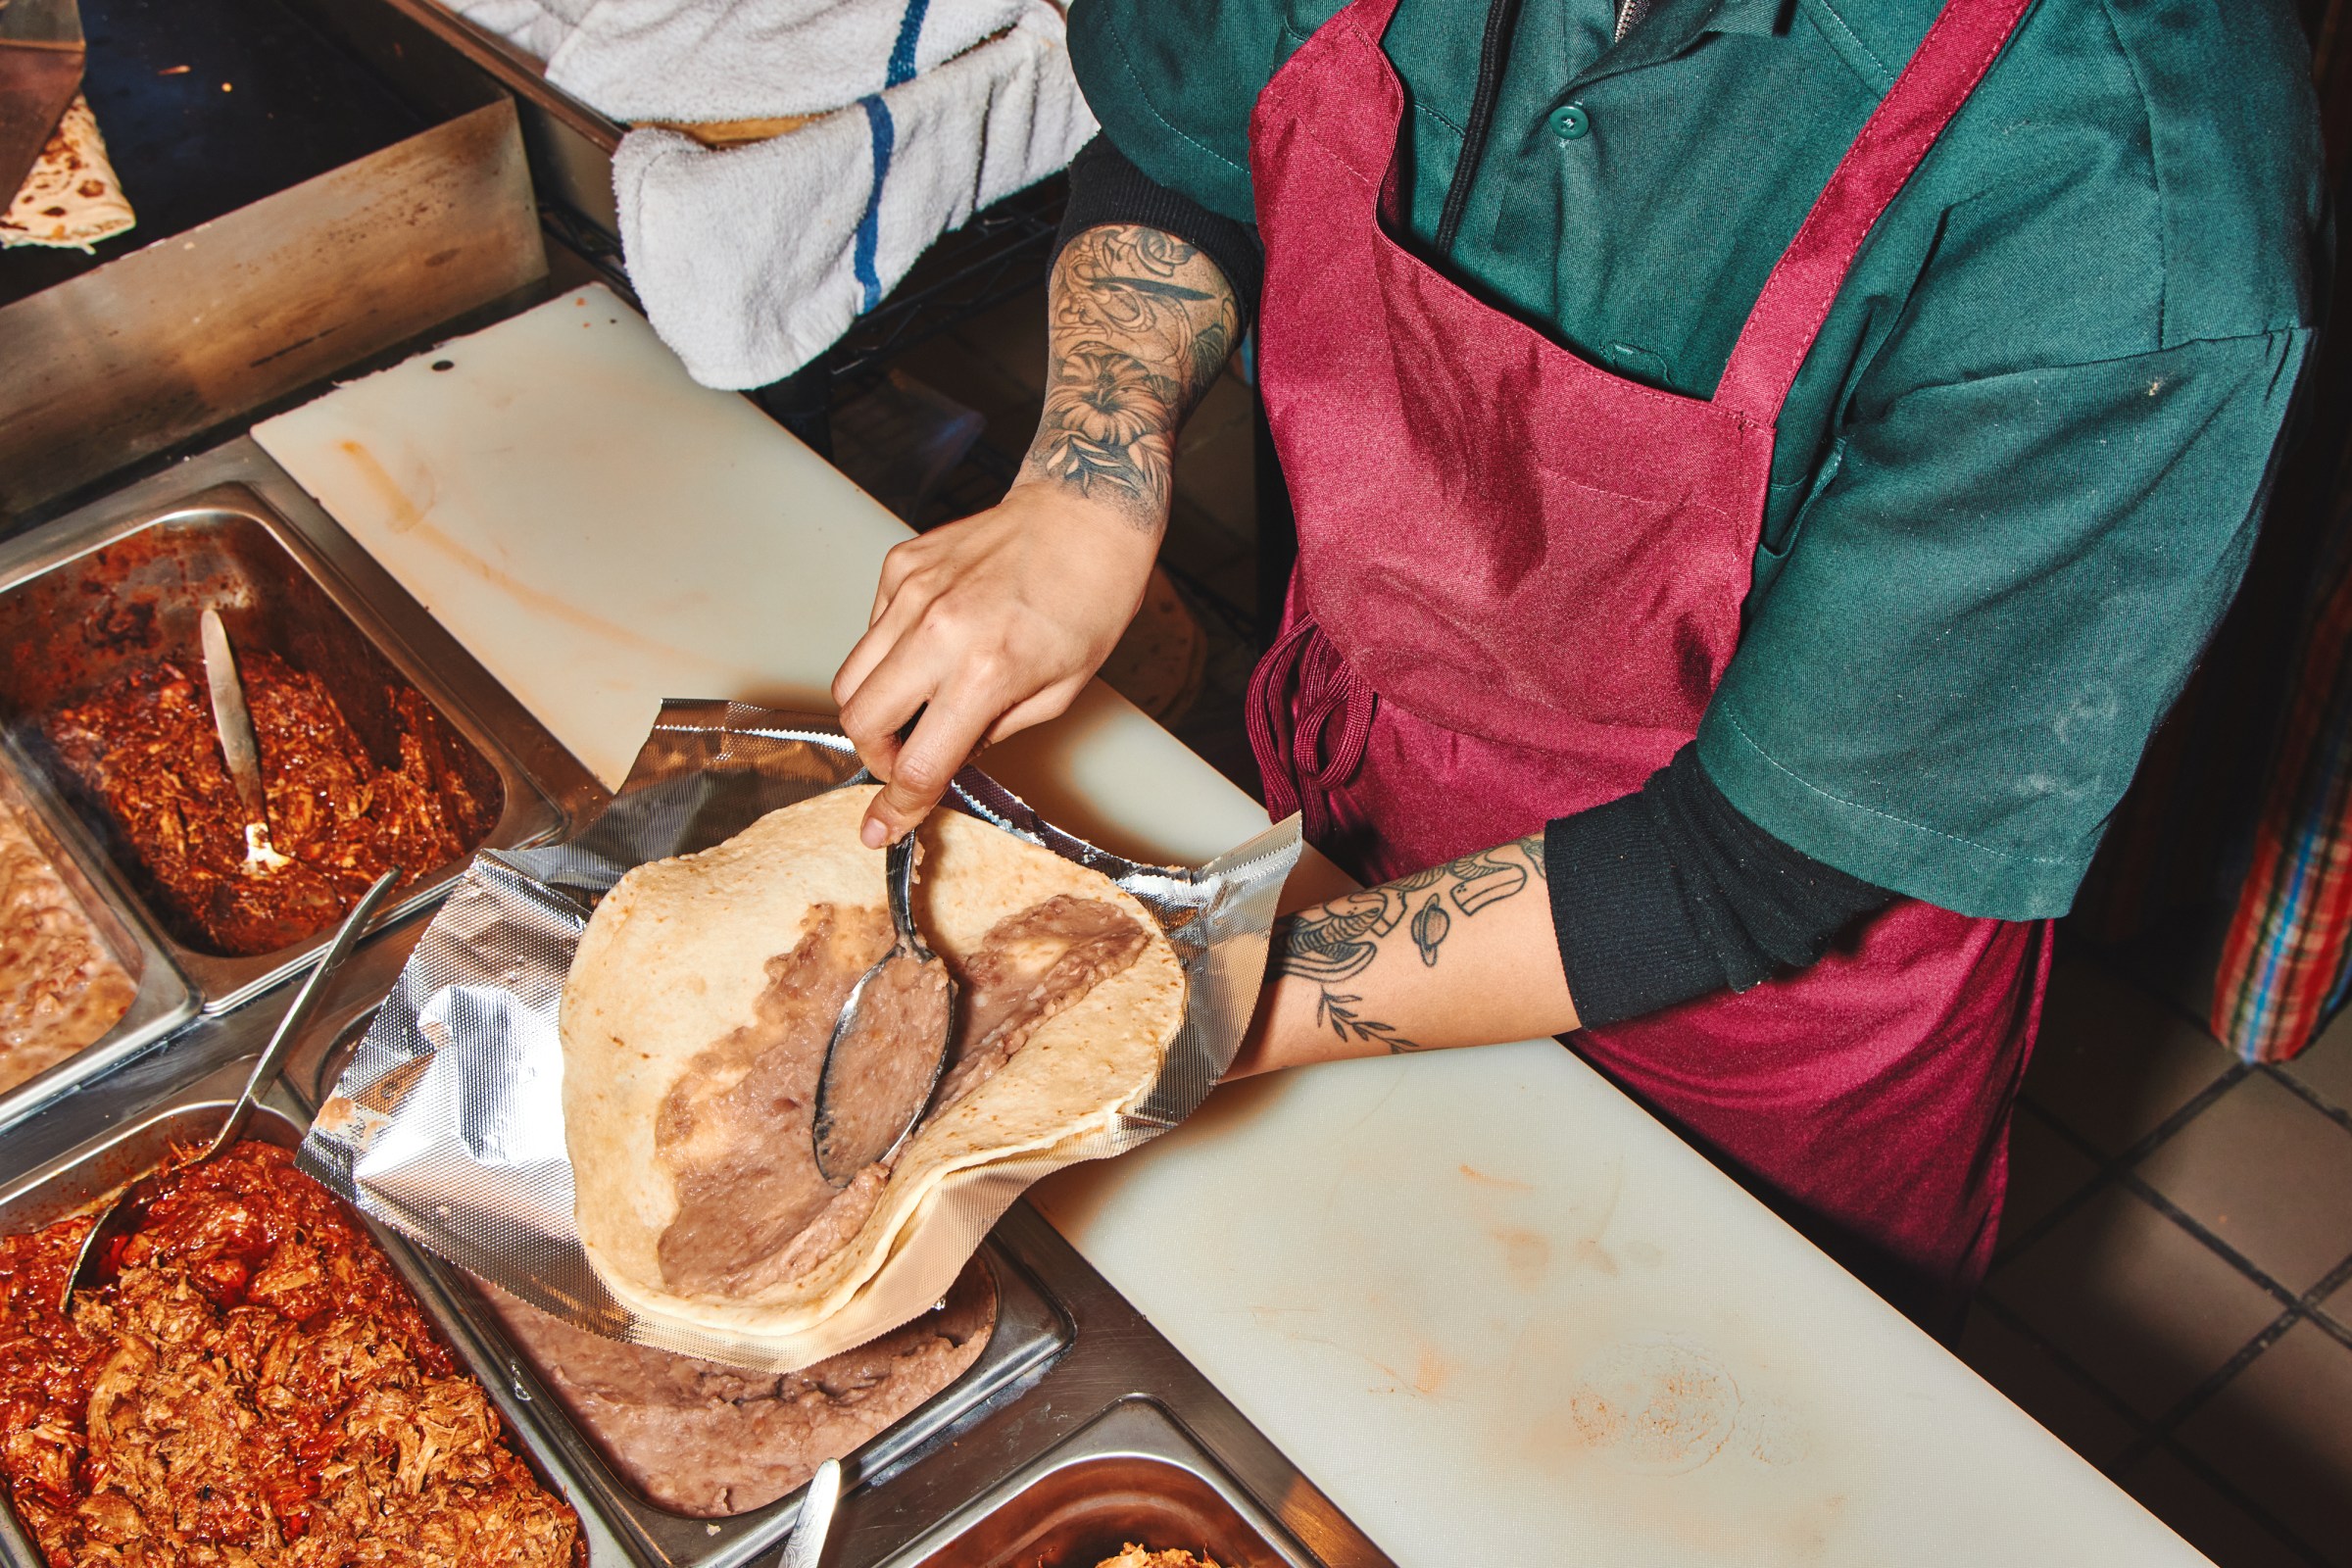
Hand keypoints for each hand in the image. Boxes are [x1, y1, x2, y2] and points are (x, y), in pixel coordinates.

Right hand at [831, 479, 1159, 846]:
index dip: (897, 807)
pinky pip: (870, 629)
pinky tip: (932, 644)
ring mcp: (911, 592)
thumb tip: (942, 759)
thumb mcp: (1059, 691)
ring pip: (851, 676)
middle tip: (909, 756)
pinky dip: (890, 653)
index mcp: (986, 670)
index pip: (918, 763)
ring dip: (876, 707)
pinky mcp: (900, 565)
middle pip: (859, 720)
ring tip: (920, 704)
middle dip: (877, 756)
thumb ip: (992, 732)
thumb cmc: (1089, 599)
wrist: (1084, 514)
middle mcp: (938, 630)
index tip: (881, 828)